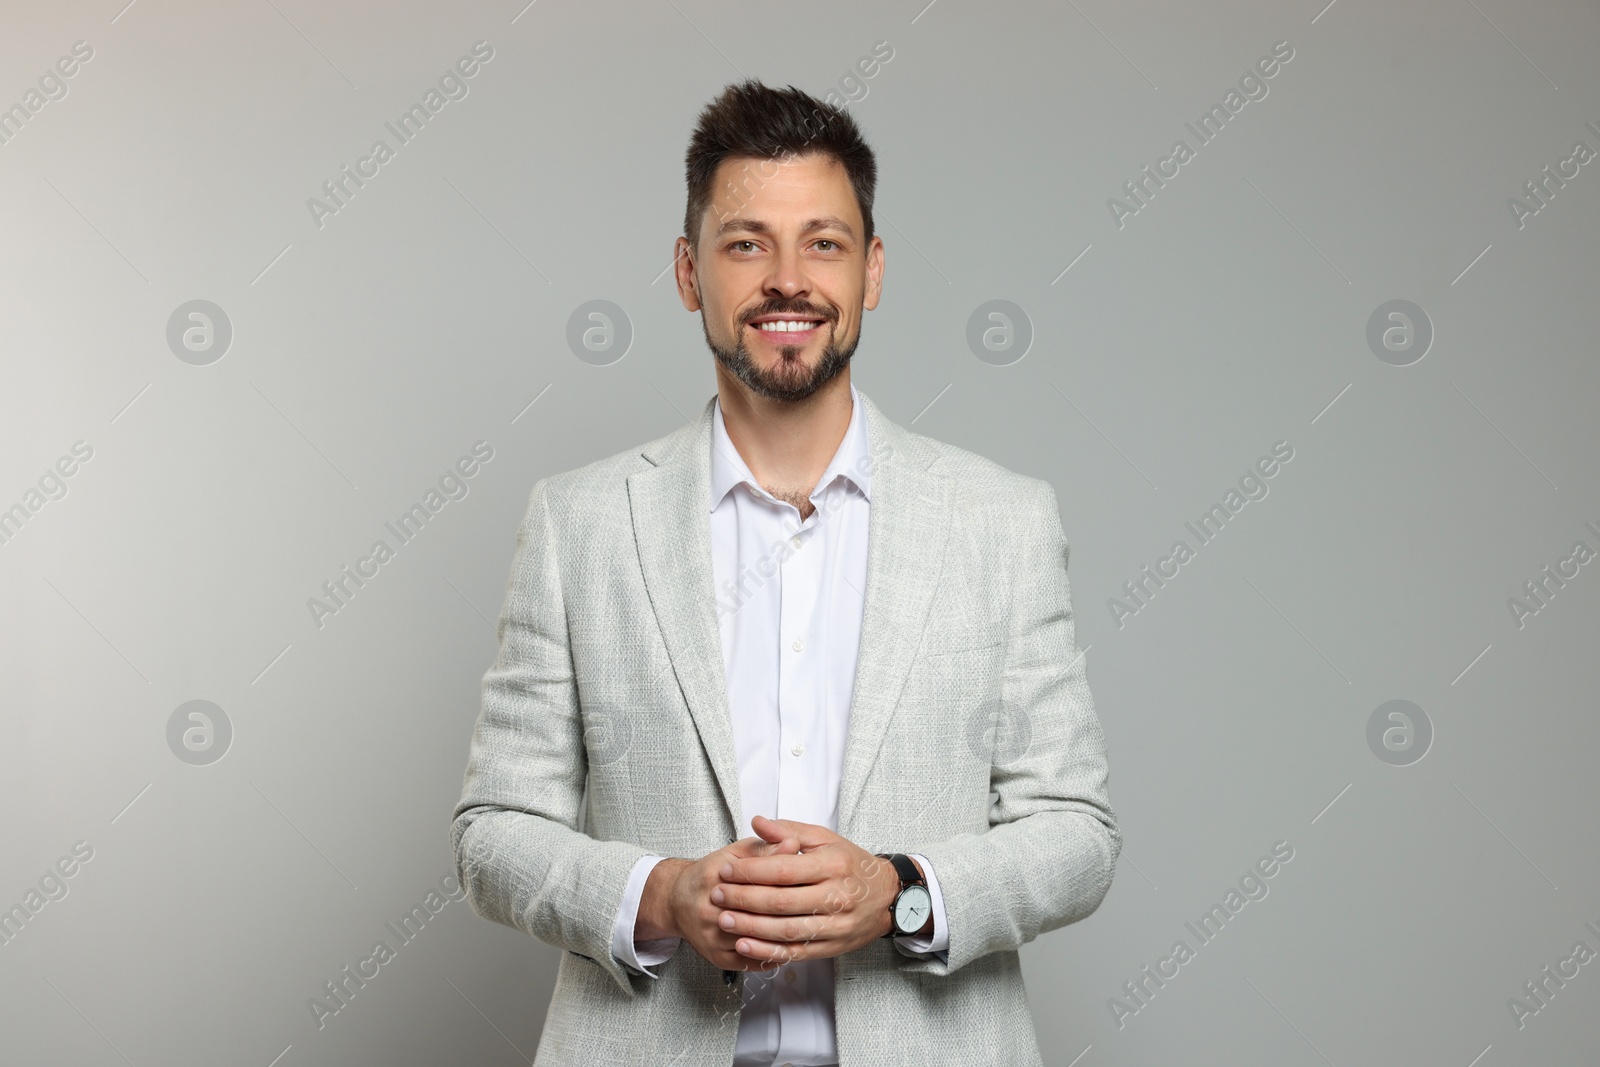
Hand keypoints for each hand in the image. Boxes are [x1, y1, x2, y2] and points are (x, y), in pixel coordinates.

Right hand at [636, 833, 800, 971]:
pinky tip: (793, 945)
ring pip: (758, 941)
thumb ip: (766, 848)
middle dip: (791, 912)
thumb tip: (794, 844)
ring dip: (786, 937)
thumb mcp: (736, 853)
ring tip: (811, 929)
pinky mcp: (718, 958)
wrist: (677, 900)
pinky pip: (753, 961)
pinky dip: (775, 954)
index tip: (814, 881)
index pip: (759, 883)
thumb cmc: (711, 874)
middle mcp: (710, 911)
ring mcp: (713, 938)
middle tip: (820, 909)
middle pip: (760, 914)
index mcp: (715, 879)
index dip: (790, 882)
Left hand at [711, 816, 906, 965]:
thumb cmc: (853, 864)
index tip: (726, 870)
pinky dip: (767, 952)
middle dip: (744, 899)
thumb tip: (757, 823)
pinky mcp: (832, 947)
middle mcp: (836, 896)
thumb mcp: (826, 839)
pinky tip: (745, 945)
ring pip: (786, 930)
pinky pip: (795, 952)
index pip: (784, 870)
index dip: (751, 871)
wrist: (888, 896)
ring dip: (750, 927)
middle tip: (717, 894)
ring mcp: (835, 925)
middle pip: (781, 901)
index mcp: (833, 865)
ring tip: (724, 919)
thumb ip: (790, 831)